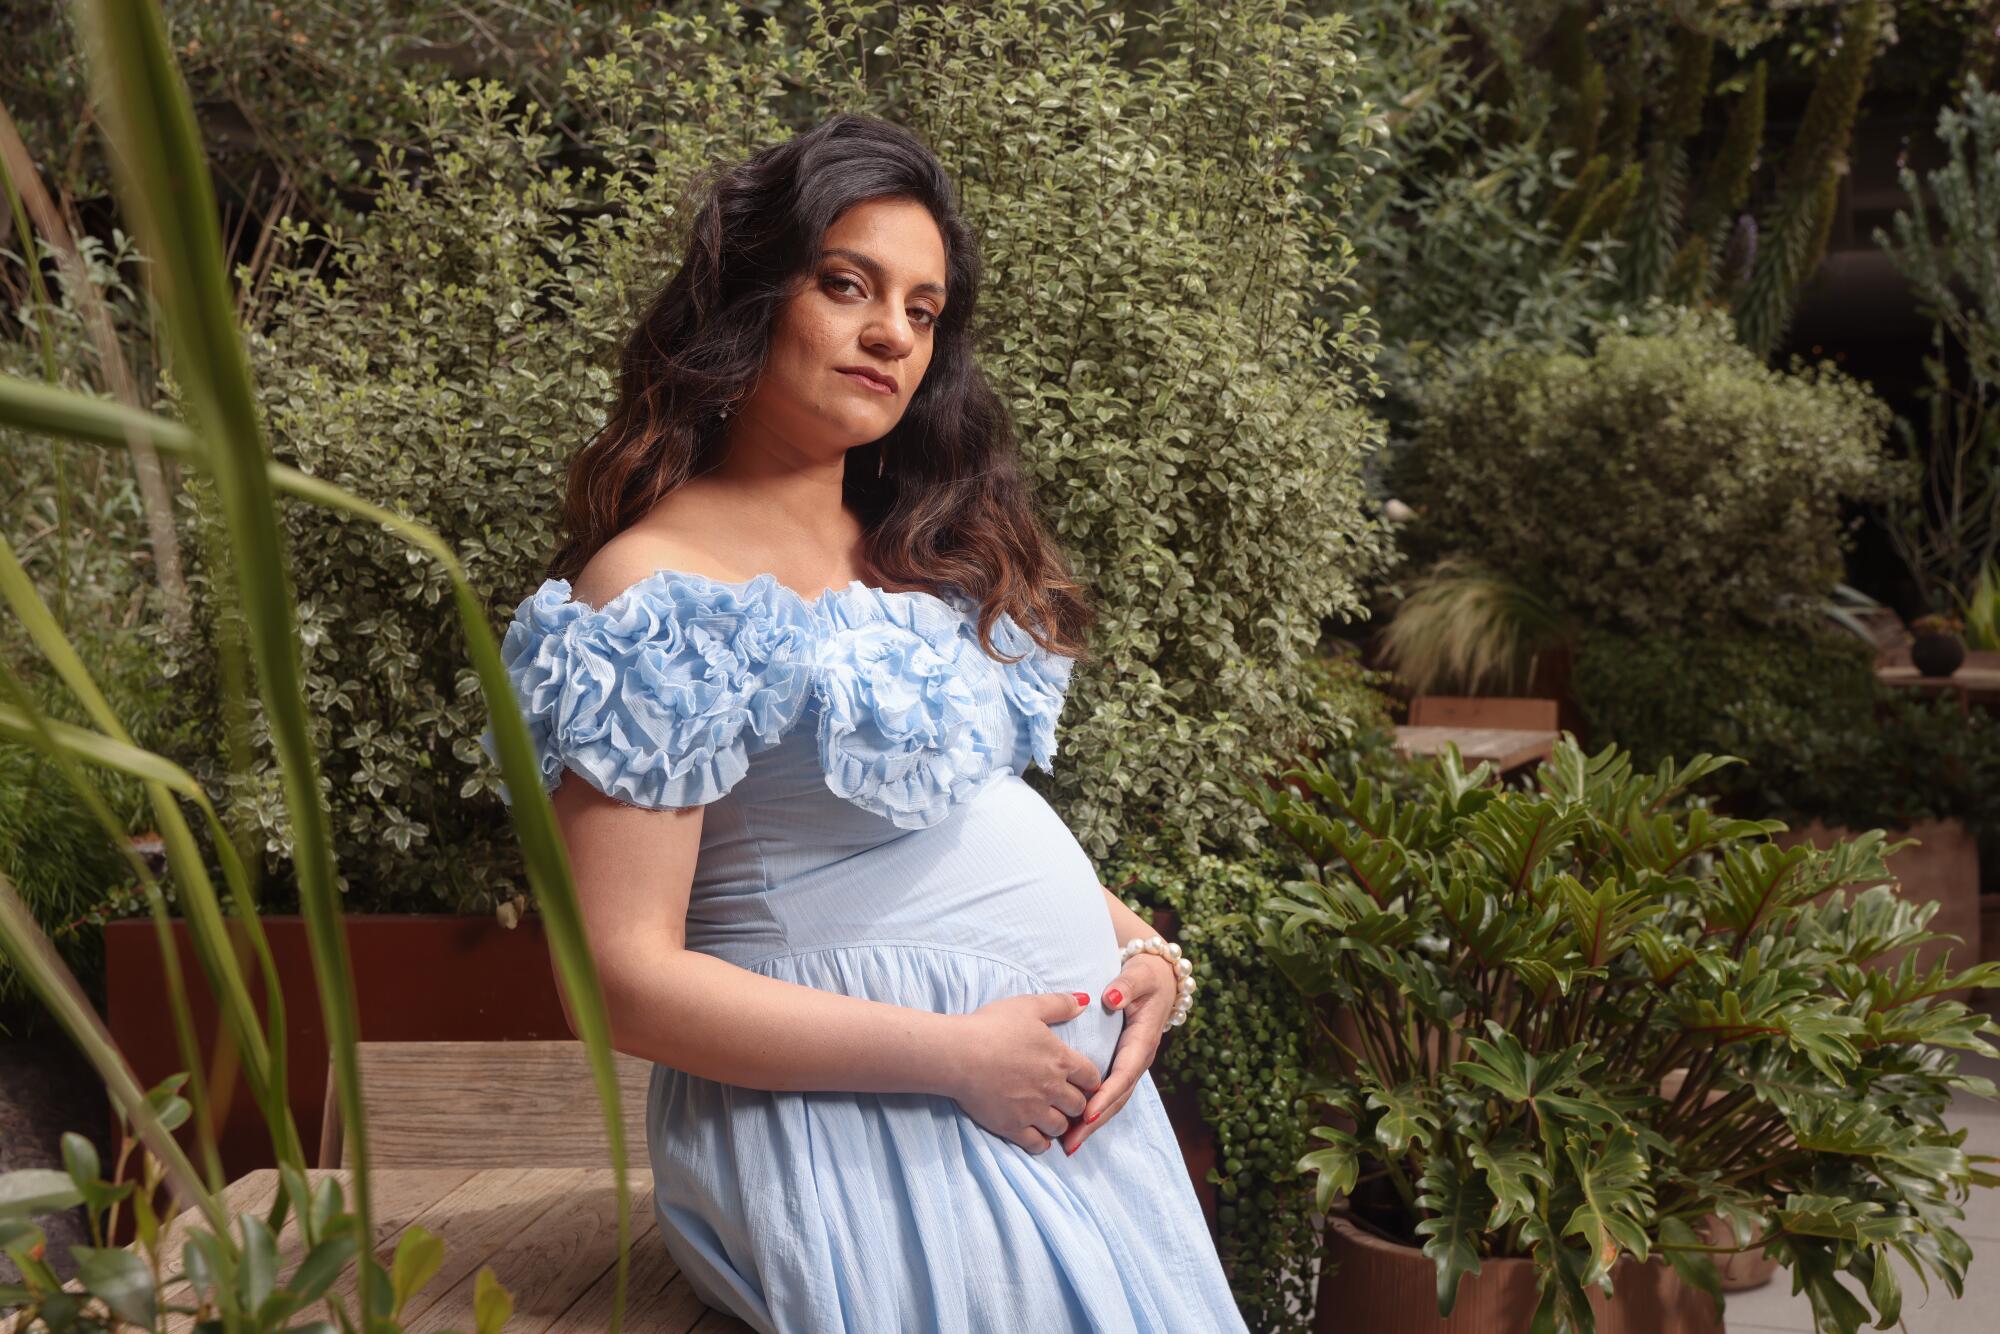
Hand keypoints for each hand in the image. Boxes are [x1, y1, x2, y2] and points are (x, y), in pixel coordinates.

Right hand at [945, 991, 1104, 1153]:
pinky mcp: (1012, 1126)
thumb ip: (1059, 1004)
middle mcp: (1052, 1088)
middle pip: (1079, 1106)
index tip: (1082, 1082)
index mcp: (1060, 1060)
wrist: (958, 1054)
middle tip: (1067, 1101)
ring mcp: (1033, 1111)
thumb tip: (1084, 1001)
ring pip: (1061, 1127)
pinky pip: (1037, 1144)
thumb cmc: (991, 1027)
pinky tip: (1037, 1134)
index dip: (1090, 1081)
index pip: (1092, 1078)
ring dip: (1060, 1123)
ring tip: (1051, 1117)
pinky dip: (1041, 1142)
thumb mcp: (1028, 1006)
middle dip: (1076, 1104)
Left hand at [1060, 950, 1177, 1154]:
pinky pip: (1108, 1095)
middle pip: (1117, 1097)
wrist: (1160, 981)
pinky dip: (1093, 1113)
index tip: (1086, 1112)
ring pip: (1113, 1101)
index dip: (1106, 1094)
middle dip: (1095, 1121)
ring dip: (1092, 1124)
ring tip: (1068, 1144)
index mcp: (1141, 1041)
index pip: (1124, 1073)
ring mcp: (1131, 1066)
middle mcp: (1138, 1059)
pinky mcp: (1122, 1068)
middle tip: (1070, 1142)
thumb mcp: (1139, 976)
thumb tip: (1112, 996)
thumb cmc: (1146, 978)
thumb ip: (1127, 985)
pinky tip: (1073, 1127)